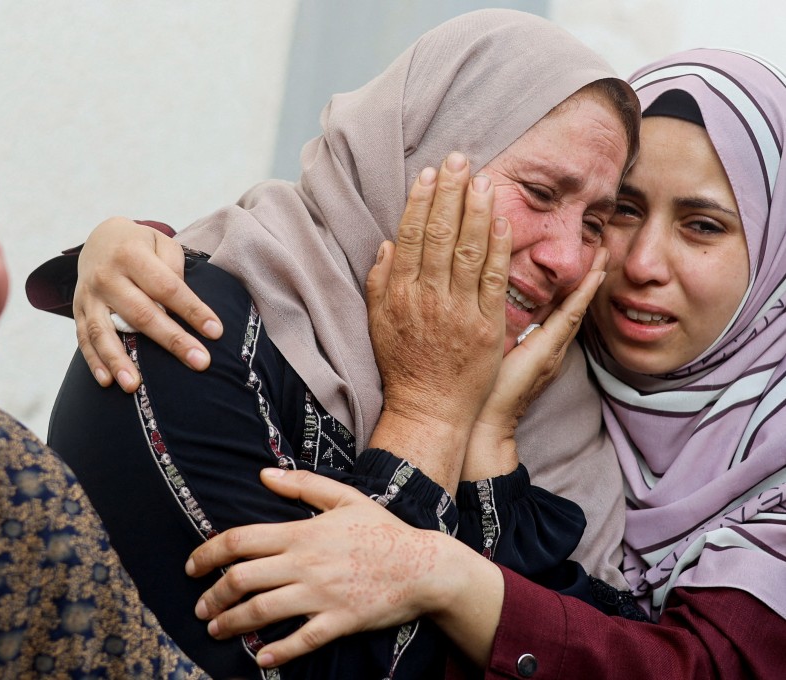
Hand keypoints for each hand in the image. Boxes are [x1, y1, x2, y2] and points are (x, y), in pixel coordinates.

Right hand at [74, 217, 222, 391]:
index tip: (215, 332)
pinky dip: (95, 362)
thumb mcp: (161, 243)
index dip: (192, 310)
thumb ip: (173, 269)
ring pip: (103, 331)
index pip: (167, 287)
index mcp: (131, 254)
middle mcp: (107, 275)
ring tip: (135, 386)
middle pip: (141, 313)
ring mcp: (89, 295)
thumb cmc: (141, 246)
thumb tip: (182, 307)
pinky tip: (108, 382)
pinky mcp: (78, 311)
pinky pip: (84, 339)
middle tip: (199, 363)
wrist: (100, 239)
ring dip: (119, 361)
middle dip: (172, 341)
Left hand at [185, 468, 462, 667]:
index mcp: (301, 533)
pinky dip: (276, 652)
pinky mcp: (339, 621)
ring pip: (262, 612)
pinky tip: (260, 658)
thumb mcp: (343, 497)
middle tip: (201, 607)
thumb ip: (301, 485)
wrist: (424, 566)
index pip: (240, 541)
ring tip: (217, 631)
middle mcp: (304, 564)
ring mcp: (321, 595)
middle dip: (212, 596)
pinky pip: (300, 641)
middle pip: (241, 580)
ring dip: (232, 624)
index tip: (192, 566)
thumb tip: (263, 475)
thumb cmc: (383, 529)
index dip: (207, 553)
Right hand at [364, 153, 510, 488]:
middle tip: (457, 158)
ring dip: (475, 209)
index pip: (410, 236)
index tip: (427, 174)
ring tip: (481, 177)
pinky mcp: (486, 325)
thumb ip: (380, 281)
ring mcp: (458, 310)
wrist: (428, 409)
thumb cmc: (402, 366)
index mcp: (400, 293)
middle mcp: (428, 297)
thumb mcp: (378, 322)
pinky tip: (502, 219)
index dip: (419, 201)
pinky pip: (494, 278)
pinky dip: (498, 246)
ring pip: (467, 249)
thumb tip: (388, 244)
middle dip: (449, 192)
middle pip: (438, 234)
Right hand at [461, 247, 608, 479]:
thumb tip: (521, 298)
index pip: (574, 307)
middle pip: (577, 309)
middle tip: (602, 250)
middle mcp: (554, 352)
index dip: (588, 281)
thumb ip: (512, 328)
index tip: (602, 255)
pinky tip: (556, 301)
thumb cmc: (490, 394)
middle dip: (590, 280)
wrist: (488, 429)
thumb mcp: (500, 356)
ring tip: (586, 268)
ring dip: (578, 293)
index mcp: (547, 347)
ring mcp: (549, 359)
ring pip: (568, 319)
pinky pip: (556, 330)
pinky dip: (563, 310)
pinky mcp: (540, 364)